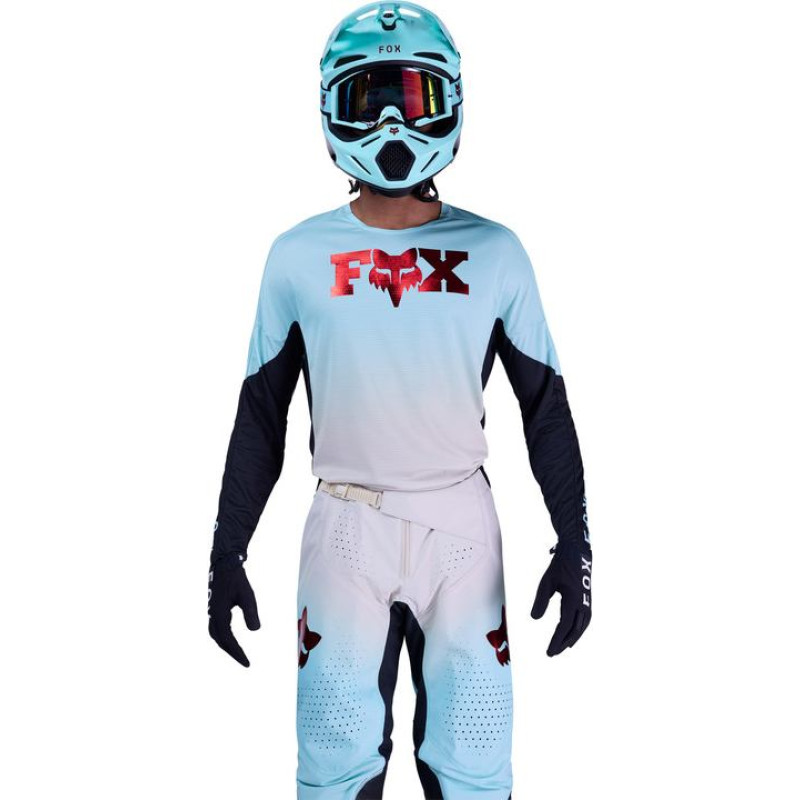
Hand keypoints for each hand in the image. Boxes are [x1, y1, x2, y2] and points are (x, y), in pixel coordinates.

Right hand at [208, 553, 260, 666]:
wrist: (225, 564)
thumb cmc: (237, 579)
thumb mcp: (247, 595)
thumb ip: (251, 612)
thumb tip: (255, 630)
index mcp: (219, 614)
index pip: (227, 640)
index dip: (237, 653)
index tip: (247, 663)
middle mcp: (213, 615)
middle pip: (219, 640)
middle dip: (231, 652)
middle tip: (244, 661)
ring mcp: (212, 611)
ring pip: (216, 634)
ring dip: (226, 645)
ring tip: (238, 653)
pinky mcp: (214, 608)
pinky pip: (217, 627)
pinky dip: (224, 636)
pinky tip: (231, 638)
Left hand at [531, 542, 591, 656]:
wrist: (576, 553)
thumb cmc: (559, 566)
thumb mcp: (546, 582)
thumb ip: (540, 601)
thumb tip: (534, 619)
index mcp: (573, 600)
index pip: (564, 626)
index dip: (556, 641)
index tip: (549, 652)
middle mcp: (583, 604)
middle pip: (574, 630)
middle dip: (563, 643)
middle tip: (552, 653)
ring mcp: (587, 602)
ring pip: (581, 627)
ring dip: (572, 638)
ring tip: (562, 647)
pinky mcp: (587, 600)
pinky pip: (585, 620)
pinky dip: (579, 630)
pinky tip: (572, 633)